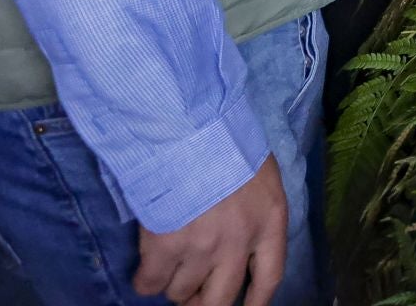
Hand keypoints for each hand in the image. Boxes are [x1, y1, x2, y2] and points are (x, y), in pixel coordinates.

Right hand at [135, 155, 286, 305]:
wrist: (191, 128)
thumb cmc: (228, 140)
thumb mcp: (260, 172)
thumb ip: (256, 207)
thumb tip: (244, 229)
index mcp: (270, 221)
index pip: (269, 277)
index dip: (256, 302)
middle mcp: (239, 242)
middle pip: (221, 297)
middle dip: (203, 302)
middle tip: (192, 296)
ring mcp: (202, 248)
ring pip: (182, 292)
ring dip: (173, 284)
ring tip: (169, 265)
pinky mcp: (165, 247)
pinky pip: (150, 283)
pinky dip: (145, 280)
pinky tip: (146, 267)